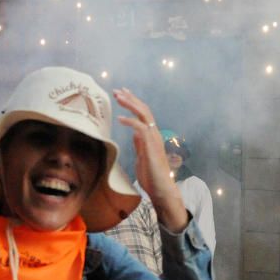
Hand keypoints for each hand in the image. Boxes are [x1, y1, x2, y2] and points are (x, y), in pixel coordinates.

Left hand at [114, 88, 187, 231]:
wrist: (161, 189)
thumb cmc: (152, 176)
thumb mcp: (142, 156)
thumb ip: (139, 144)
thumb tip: (135, 134)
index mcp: (151, 136)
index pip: (143, 114)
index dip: (133, 102)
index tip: (123, 94)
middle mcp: (154, 134)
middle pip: (143, 109)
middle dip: (130, 98)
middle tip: (117, 90)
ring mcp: (153, 139)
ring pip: (143, 114)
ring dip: (130, 104)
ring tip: (118, 97)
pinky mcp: (150, 146)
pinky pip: (140, 128)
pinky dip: (130, 121)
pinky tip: (120, 118)